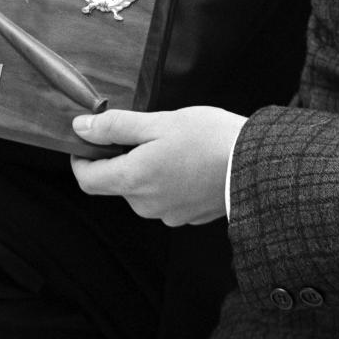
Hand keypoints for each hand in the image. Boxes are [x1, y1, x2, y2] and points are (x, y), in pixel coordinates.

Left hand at [68, 107, 244, 225]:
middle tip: (147, 132)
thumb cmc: (209, 139)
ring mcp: (168, 215)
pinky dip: (169, 180)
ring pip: (143, 190)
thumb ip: (115, 126)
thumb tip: (81, 129)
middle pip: (117, 182)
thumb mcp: (158, 122)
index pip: (87, 180)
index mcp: (133, 181)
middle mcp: (146, 205)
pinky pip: (166, 197)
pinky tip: (189, 162)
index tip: (90, 141)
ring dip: (148, 168)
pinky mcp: (189, 216)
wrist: (256, 166)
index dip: (82, 159)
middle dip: (123, 158)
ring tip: (175, 145)